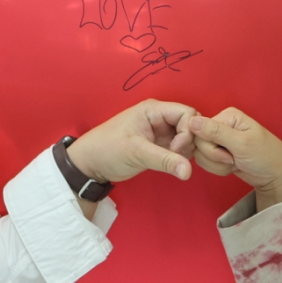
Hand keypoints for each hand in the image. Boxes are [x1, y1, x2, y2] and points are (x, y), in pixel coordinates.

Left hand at [64, 99, 198, 187]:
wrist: (91, 164)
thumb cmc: (108, 150)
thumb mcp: (137, 153)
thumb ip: (165, 161)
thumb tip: (188, 172)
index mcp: (154, 110)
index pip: (187, 113)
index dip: (188, 131)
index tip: (176, 149)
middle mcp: (160, 118)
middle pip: (190, 124)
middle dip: (189, 142)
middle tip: (176, 158)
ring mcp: (161, 132)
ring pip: (187, 137)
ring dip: (186, 151)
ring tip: (173, 163)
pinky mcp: (160, 146)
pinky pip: (180, 148)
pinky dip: (181, 157)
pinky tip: (173, 166)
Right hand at [187, 108, 281, 212]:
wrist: (275, 176)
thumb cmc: (265, 156)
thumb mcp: (241, 144)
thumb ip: (216, 132)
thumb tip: (191, 121)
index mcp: (227, 116)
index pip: (199, 131)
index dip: (211, 147)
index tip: (230, 153)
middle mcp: (221, 125)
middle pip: (198, 144)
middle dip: (215, 157)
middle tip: (234, 159)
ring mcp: (219, 140)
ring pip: (200, 155)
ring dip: (218, 165)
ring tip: (235, 163)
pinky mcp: (219, 153)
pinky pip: (206, 162)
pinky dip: (218, 169)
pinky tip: (232, 167)